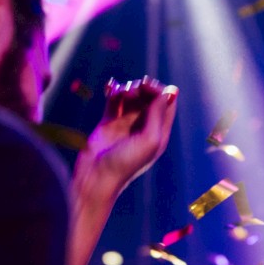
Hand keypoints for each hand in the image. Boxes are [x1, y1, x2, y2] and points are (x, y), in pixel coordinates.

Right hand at [75, 76, 177, 202]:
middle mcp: (144, 127)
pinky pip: (114, 101)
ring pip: (132, 97)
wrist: (94, 178)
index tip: (145, 86)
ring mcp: (126, 124)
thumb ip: (158, 115)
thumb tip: (168, 92)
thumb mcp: (149, 141)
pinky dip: (114, 91)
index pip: (166, 103)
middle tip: (131, 91)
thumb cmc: (125, 164)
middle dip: (142, 89)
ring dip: (127, 89)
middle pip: (149, 97)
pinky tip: (110, 89)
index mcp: (158, 133)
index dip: (158, 90)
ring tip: (119, 94)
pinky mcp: (108, 122)